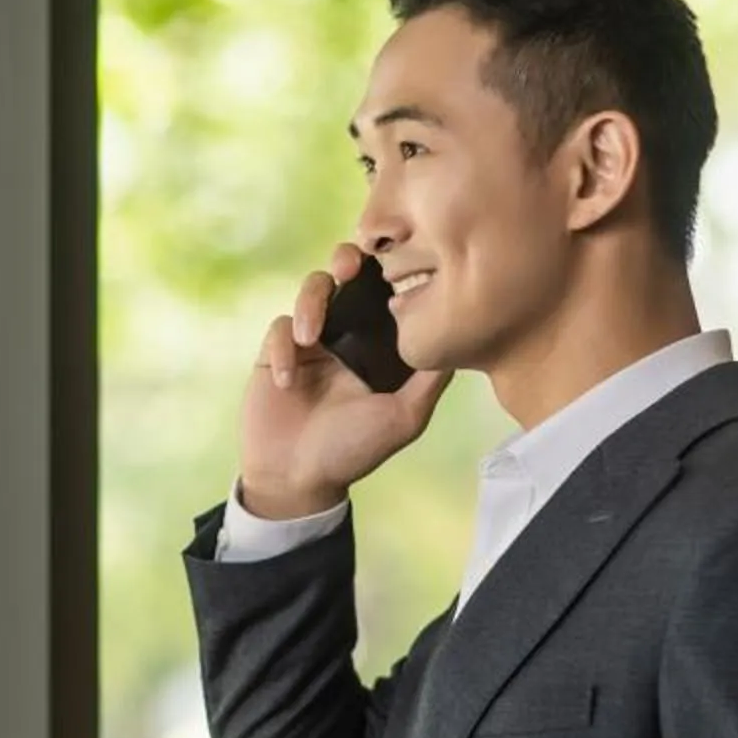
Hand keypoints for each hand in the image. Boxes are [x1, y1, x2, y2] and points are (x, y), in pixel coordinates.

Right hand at [236, 242, 454, 515]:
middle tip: (350, 268)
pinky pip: (278, 328)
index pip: (387, 289)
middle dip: (347, 259)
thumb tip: (461, 339)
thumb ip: (431, 380)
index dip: (390, 267)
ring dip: (310, 304)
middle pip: (346, 272)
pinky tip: (287, 381)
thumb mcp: (405, 417)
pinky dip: (281, 350)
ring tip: (311, 338)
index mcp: (380, 341)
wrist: (297, 477)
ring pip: (311, 289)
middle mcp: (348, 332)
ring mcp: (311, 340)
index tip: (396, 262)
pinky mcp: (276, 351)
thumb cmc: (354, 450)